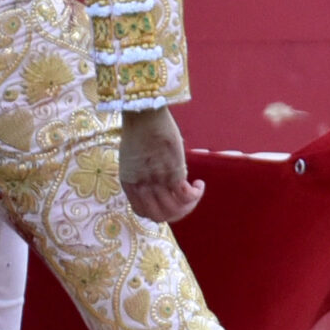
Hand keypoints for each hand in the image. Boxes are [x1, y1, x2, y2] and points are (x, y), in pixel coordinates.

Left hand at [118, 107, 204, 223]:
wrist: (143, 113)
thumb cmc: (139, 130)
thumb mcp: (134, 158)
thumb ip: (142, 173)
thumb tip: (158, 180)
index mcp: (129, 184)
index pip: (142, 213)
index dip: (158, 212)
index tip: (168, 201)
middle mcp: (142, 186)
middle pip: (160, 216)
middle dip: (176, 213)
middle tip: (186, 201)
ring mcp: (158, 180)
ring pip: (175, 209)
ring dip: (189, 204)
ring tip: (195, 190)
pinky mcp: (173, 172)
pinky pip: (186, 196)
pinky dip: (196, 194)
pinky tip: (199, 184)